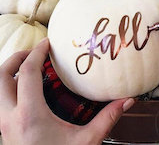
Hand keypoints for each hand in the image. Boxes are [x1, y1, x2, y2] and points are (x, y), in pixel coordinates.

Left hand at [0, 38, 134, 144]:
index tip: (48, 43)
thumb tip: (126, 101)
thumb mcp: (86, 142)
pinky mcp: (5, 131)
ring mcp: (4, 126)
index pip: (27, 73)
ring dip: (8, 73)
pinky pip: (1, 102)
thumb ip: (107, 119)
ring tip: (27, 67)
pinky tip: (28, 91)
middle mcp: (11, 118)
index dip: (37, 52)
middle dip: (14, 58)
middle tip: (32, 52)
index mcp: (30, 115)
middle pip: (0, 77)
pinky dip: (10, 88)